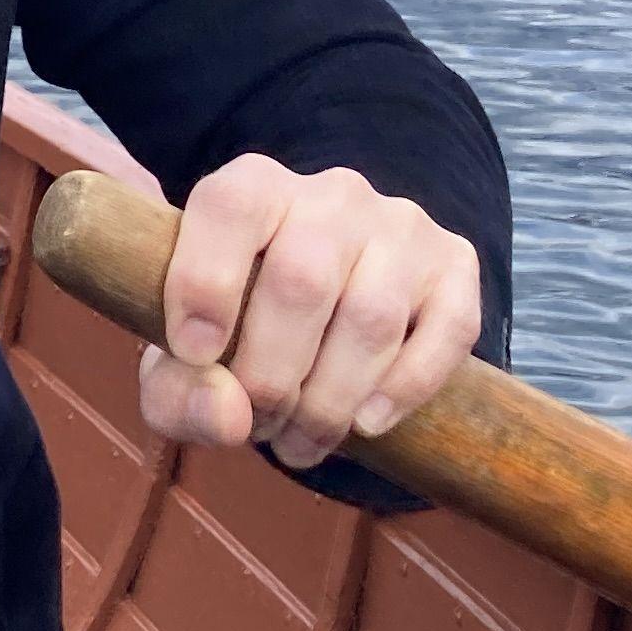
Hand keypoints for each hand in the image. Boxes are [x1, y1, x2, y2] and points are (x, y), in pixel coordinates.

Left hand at [136, 156, 481, 473]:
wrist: (319, 321)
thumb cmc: (236, 332)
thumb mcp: (182, 361)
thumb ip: (177, 391)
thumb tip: (230, 416)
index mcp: (253, 188)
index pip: (230, 207)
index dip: (205, 282)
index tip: (195, 354)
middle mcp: (331, 195)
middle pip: (301, 281)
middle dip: (272, 377)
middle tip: (258, 425)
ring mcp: (400, 226)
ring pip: (371, 316)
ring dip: (331, 401)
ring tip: (300, 442)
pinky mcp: (453, 265)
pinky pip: (447, 329)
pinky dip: (405, 388)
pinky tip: (367, 423)